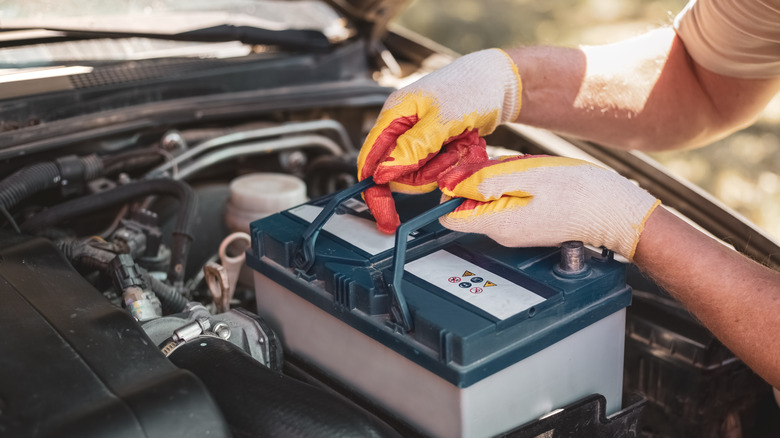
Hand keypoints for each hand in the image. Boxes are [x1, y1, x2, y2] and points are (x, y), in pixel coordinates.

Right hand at [357, 49, 521, 232]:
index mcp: (393, 115)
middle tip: (449, 154)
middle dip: (425, 173)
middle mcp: (401, 128)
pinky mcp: (434, 145)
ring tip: (461, 144)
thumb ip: (412, 147)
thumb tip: (384, 172)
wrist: (498, 82)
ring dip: (444, 166)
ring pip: (420, 174)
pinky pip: (437, 168)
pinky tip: (465, 144)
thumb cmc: (471, 87)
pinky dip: (454, 162)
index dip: (375, 190)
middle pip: (398, 173)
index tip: (386, 216)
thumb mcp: (442, 119)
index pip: (370, 160)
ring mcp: (418, 138)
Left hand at [437, 155, 660, 259]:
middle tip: (507, 165)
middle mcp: (502, 233)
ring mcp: (515, 231)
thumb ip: (486, 181)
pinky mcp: (527, 223)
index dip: (451, 189)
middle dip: (479, 179)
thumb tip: (452, 184)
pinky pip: (508, 200)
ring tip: (528, 172)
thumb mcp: (528, 176)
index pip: (449, 215)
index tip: (466, 170)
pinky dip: (515, 185)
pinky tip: (536, 178)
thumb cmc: (581, 192)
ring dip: (500, 179)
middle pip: (469, 204)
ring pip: (489, 199)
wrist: (616, 211)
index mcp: (498, 223)